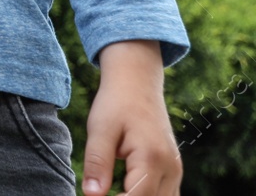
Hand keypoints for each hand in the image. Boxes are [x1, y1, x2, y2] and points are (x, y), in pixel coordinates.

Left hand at [82, 40, 180, 195]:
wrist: (137, 83)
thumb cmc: (116, 103)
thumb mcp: (100, 129)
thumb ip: (97, 163)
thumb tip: (91, 195)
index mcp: (152, 158)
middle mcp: (171, 169)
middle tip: (101, 191)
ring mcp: (176, 171)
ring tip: (113, 190)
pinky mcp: (173, 170)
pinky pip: (166, 195)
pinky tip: (124, 190)